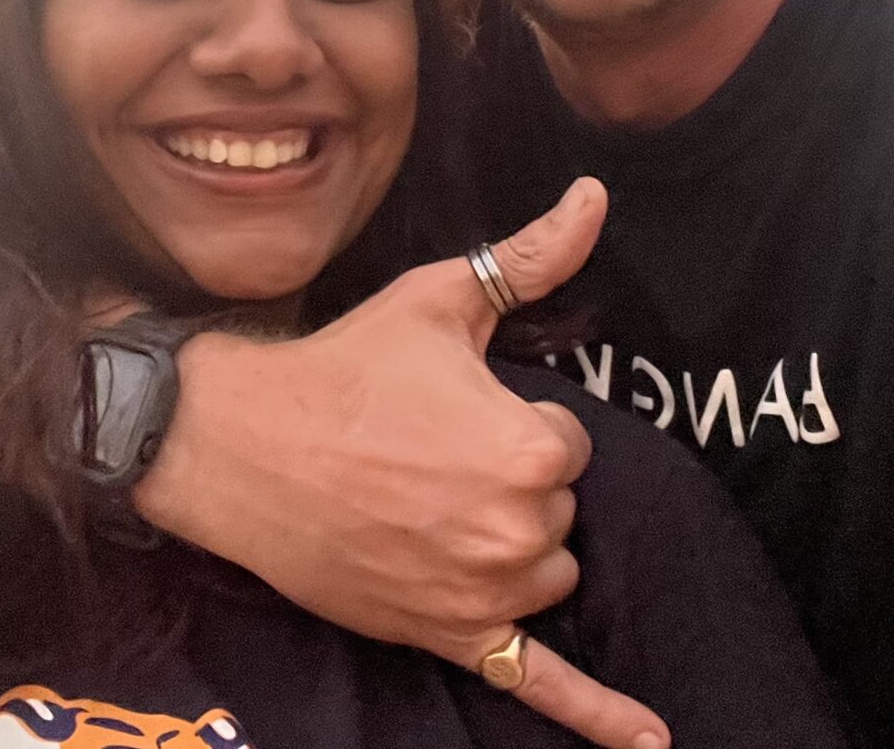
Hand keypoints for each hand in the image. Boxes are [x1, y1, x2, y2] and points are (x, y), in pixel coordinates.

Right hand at [137, 178, 668, 748]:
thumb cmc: (344, 370)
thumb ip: (531, 258)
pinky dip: (600, 717)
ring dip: (510, 552)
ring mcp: (483, 595)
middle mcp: (517, 532)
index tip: (453, 414)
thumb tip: (594, 198)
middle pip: (558, 512)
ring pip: (544, 578)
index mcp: (531, 450)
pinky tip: (652, 744)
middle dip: (510, 486)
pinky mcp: (448, 637)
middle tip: (429, 459)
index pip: (570, 445)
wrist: (241, 447)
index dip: (515, 424)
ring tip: (430, 510)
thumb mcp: (441, 300)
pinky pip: (540, 684)